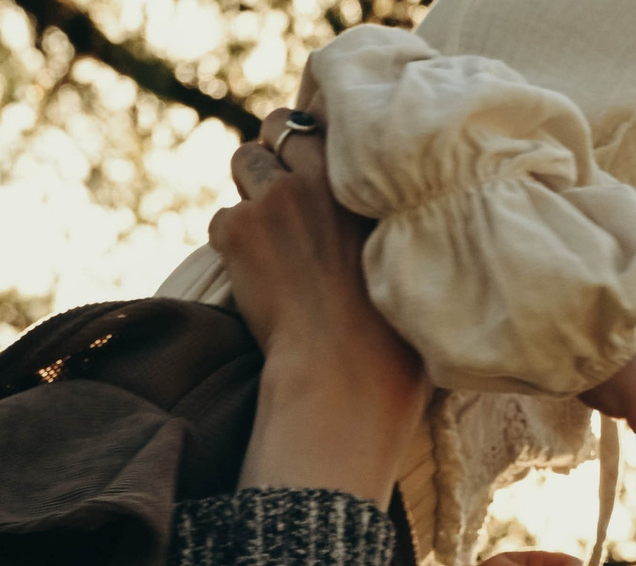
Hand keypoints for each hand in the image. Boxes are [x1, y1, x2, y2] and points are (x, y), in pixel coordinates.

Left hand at [213, 109, 431, 502]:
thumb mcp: (413, 262)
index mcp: (366, 178)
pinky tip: (256, 280)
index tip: (314, 166)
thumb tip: (404, 222)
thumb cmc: (393, 337)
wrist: (345, 375)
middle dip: (276, 154)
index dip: (313, 141)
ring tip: (268, 240)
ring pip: (242, 162)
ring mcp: (273, 198)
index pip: (324, 121)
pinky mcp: (236, 231)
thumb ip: (399, 222)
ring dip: (250, 192)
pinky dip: (233, 245)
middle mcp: (318, 175)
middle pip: (279, 126)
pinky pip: (222, 220)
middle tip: (283, 200)